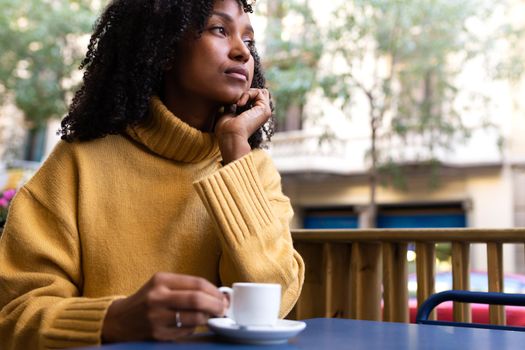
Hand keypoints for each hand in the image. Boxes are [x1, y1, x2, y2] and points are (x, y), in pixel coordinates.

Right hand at [101, 273, 226, 341]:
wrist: (120, 320)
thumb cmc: (147, 300)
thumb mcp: (161, 285)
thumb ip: (186, 286)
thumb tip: (216, 293)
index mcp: (161, 280)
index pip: (197, 283)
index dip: (214, 291)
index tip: (222, 296)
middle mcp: (158, 297)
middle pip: (197, 300)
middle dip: (216, 305)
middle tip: (223, 308)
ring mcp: (157, 317)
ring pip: (195, 318)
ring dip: (208, 318)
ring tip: (210, 316)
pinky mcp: (158, 334)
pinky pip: (186, 331)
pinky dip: (194, 328)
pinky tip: (193, 324)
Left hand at [214, 88, 271, 163]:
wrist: (230, 136)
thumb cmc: (225, 130)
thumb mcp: (228, 114)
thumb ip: (232, 106)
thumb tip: (230, 98)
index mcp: (254, 116)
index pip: (254, 98)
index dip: (244, 96)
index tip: (233, 103)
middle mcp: (261, 114)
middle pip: (261, 94)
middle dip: (248, 92)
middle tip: (237, 101)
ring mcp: (265, 112)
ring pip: (261, 91)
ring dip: (247, 93)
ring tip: (238, 104)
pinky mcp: (265, 110)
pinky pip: (259, 92)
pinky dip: (247, 94)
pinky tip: (239, 104)